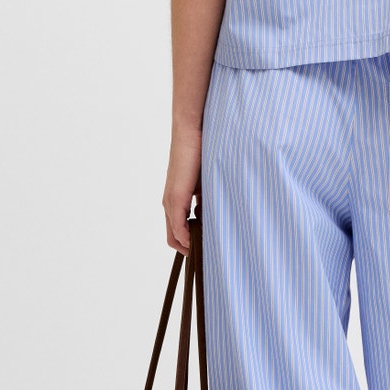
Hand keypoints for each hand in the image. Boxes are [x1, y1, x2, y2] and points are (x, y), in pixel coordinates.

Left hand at [163, 124, 201, 252]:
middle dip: (188, 249)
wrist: (191, 133)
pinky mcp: (175, 198)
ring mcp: (171, 201)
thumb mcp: (207, 181)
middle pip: (173, 237)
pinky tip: (197, 242)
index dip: (189, 242)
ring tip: (206, 250)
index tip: (205, 249)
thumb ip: (208, 198)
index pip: (178, 230)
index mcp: (177, 199)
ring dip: (188, 245)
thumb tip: (219, 213)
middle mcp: (170, 202)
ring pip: (174, 235)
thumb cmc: (200, 152)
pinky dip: (186, 238)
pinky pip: (177, 227)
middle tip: (205, 256)